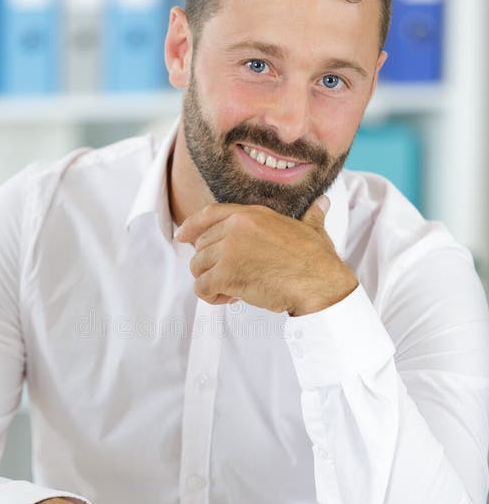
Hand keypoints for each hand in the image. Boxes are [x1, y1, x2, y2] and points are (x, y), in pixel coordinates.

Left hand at [175, 198, 357, 315]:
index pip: (209, 214)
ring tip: (231, 290)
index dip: (191, 226)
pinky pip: (202, 288)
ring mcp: (229, 250)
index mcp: (251, 214)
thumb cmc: (318, 261)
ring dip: (211, 282)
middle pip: (201, 246)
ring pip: (198, 267)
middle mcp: (236, 228)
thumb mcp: (313, 228)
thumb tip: (322, 204)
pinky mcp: (226, 275)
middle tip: (230, 278)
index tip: (181, 235)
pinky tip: (229, 299)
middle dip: (210, 264)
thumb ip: (312, 215)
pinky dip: (211, 297)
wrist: (319, 283)